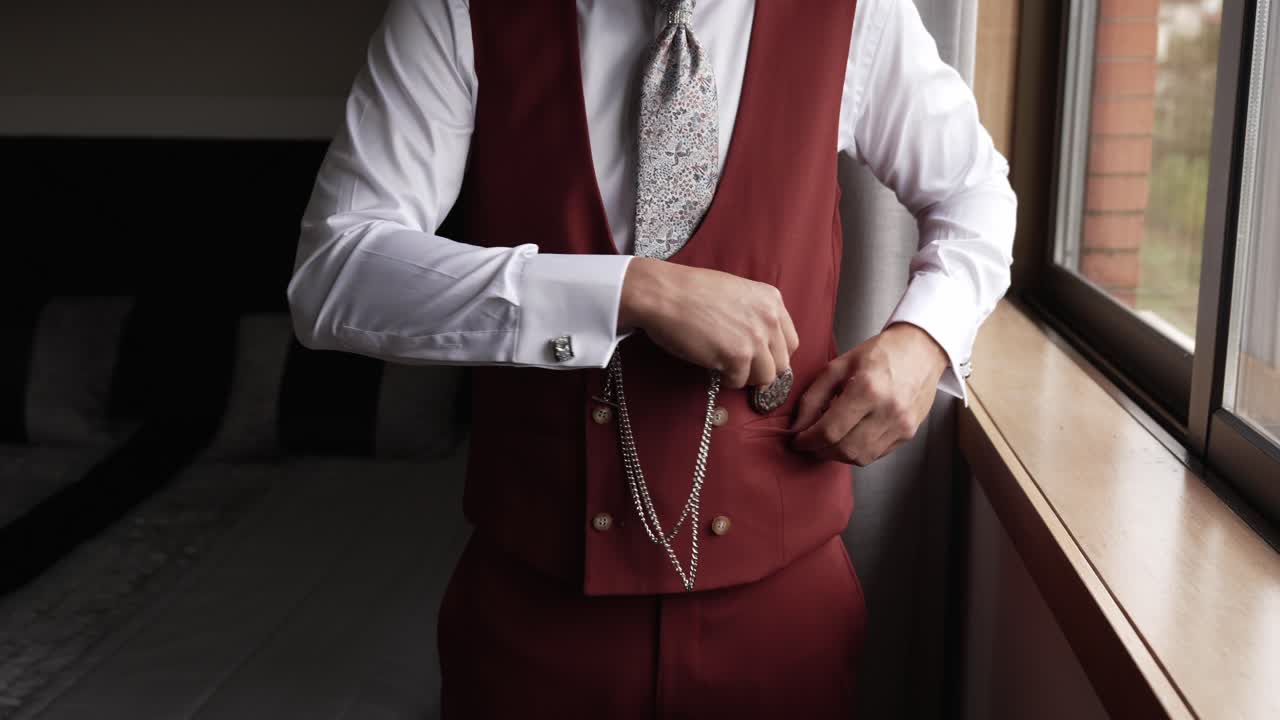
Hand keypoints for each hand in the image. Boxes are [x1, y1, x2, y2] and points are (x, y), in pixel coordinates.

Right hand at [618, 257, 798, 388]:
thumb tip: (760, 343)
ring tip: (726, 367)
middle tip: (739, 367)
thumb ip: (755, 314)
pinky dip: (727, 379)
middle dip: (761, 368)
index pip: (790, 342)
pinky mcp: (737, 357)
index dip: (773, 354)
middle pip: (781, 363)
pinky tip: (713, 366)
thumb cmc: (690, 291)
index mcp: (772, 300)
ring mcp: (755, 339)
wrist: (665, 294)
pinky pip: (740, 381)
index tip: (758, 358)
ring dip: (746, 376)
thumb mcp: (736, 292)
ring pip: (766, 377)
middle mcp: (770, 319)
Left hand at [789, 323, 947, 465]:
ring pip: (860, 458)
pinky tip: (850, 438)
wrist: (921, 350)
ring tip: (828, 441)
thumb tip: (798, 425)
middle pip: (844, 449)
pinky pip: (876, 455)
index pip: (829, 431)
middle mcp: (887, 410)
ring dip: (837, 455)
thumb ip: (813, 396)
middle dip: (819, 451)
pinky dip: (857, 452)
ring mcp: (901, 425)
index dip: (807, 441)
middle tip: (809, 443)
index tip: (797, 440)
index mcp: (867, 388)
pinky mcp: (909, 434)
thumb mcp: (838, 365)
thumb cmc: (880, 353)